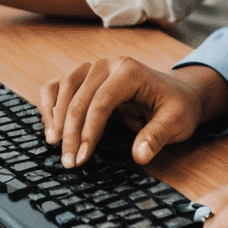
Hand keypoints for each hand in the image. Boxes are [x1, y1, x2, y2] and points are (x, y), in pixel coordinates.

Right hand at [39, 57, 227, 169]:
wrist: (178, 93)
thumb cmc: (177, 107)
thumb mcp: (176, 122)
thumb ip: (158, 136)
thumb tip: (140, 155)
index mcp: (131, 71)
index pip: (102, 101)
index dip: (89, 131)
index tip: (81, 158)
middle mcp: (110, 64)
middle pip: (79, 97)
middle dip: (71, 132)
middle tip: (69, 162)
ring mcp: (95, 68)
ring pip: (64, 87)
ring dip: (55, 117)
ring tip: (54, 145)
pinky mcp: (86, 78)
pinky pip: (58, 85)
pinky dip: (49, 104)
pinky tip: (50, 128)